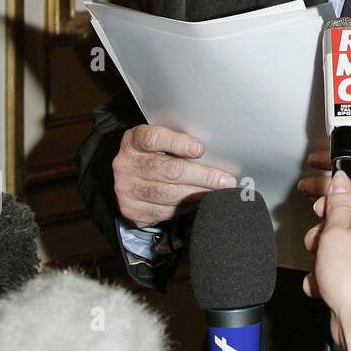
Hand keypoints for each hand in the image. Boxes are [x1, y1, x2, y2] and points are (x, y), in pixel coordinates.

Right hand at [112, 125, 235, 227]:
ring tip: (217, 193)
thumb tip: (215, 152)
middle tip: (225, 180)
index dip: (178, 143)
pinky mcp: (131, 210)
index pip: (153, 139)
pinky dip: (185, 207)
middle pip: (168, 170)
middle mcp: (125, 164)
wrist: (128, 176)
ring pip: (168, 194)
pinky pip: (164, 211)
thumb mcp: (160, 142)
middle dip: (202, 176)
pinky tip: (198, 202)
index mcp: (133, 141)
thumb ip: (179, 144)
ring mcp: (126, 189)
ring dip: (198, 194)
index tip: (200, 149)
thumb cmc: (153, 155)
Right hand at [302, 171, 350, 350]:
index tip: (320, 212)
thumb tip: (341, 178)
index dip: (331, 205)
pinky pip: (336, 272)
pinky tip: (323, 285)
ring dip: (320, 261)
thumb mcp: (336, 231)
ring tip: (321, 269)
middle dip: (321, 237)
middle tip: (318, 245)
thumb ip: (337, 203)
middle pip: (339, 226)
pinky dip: (325, 279)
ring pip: (334, 251)